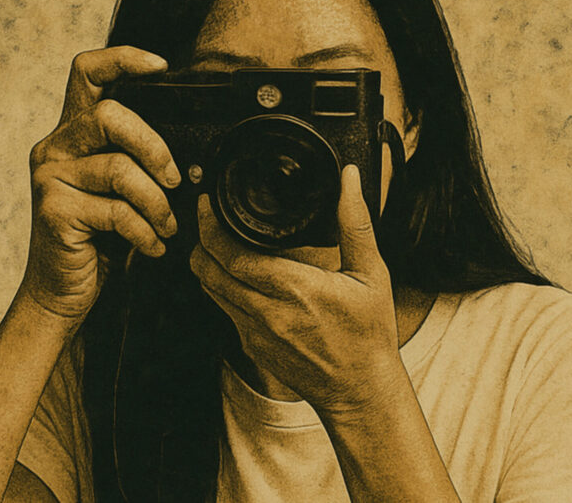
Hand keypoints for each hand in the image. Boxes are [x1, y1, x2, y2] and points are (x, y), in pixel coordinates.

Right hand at [19, 46, 180, 319]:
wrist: (61, 292)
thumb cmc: (98, 239)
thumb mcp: (120, 193)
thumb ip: (137, 163)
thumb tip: (190, 155)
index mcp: (72, 134)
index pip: (87, 73)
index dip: (123, 59)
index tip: (160, 67)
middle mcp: (54, 148)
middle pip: (109, 115)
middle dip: (154, 147)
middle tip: (174, 180)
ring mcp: (50, 178)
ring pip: (119, 168)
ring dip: (156, 203)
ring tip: (166, 226)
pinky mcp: (54, 211)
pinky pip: (116, 211)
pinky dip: (144, 232)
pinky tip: (151, 247)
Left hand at [189, 165, 403, 415]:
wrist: (360, 391)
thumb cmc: (368, 335)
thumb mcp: (371, 274)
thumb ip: (355, 224)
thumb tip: (349, 181)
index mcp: (294, 289)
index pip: (232, 255)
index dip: (210, 228)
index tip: (207, 205)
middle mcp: (266, 312)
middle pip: (208, 271)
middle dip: (200, 240)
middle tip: (205, 217)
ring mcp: (254, 333)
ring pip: (209, 291)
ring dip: (206, 264)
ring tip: (215, 241)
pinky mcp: (251, 347)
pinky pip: (224, 310)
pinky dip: (221, 287)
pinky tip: (235, 274)